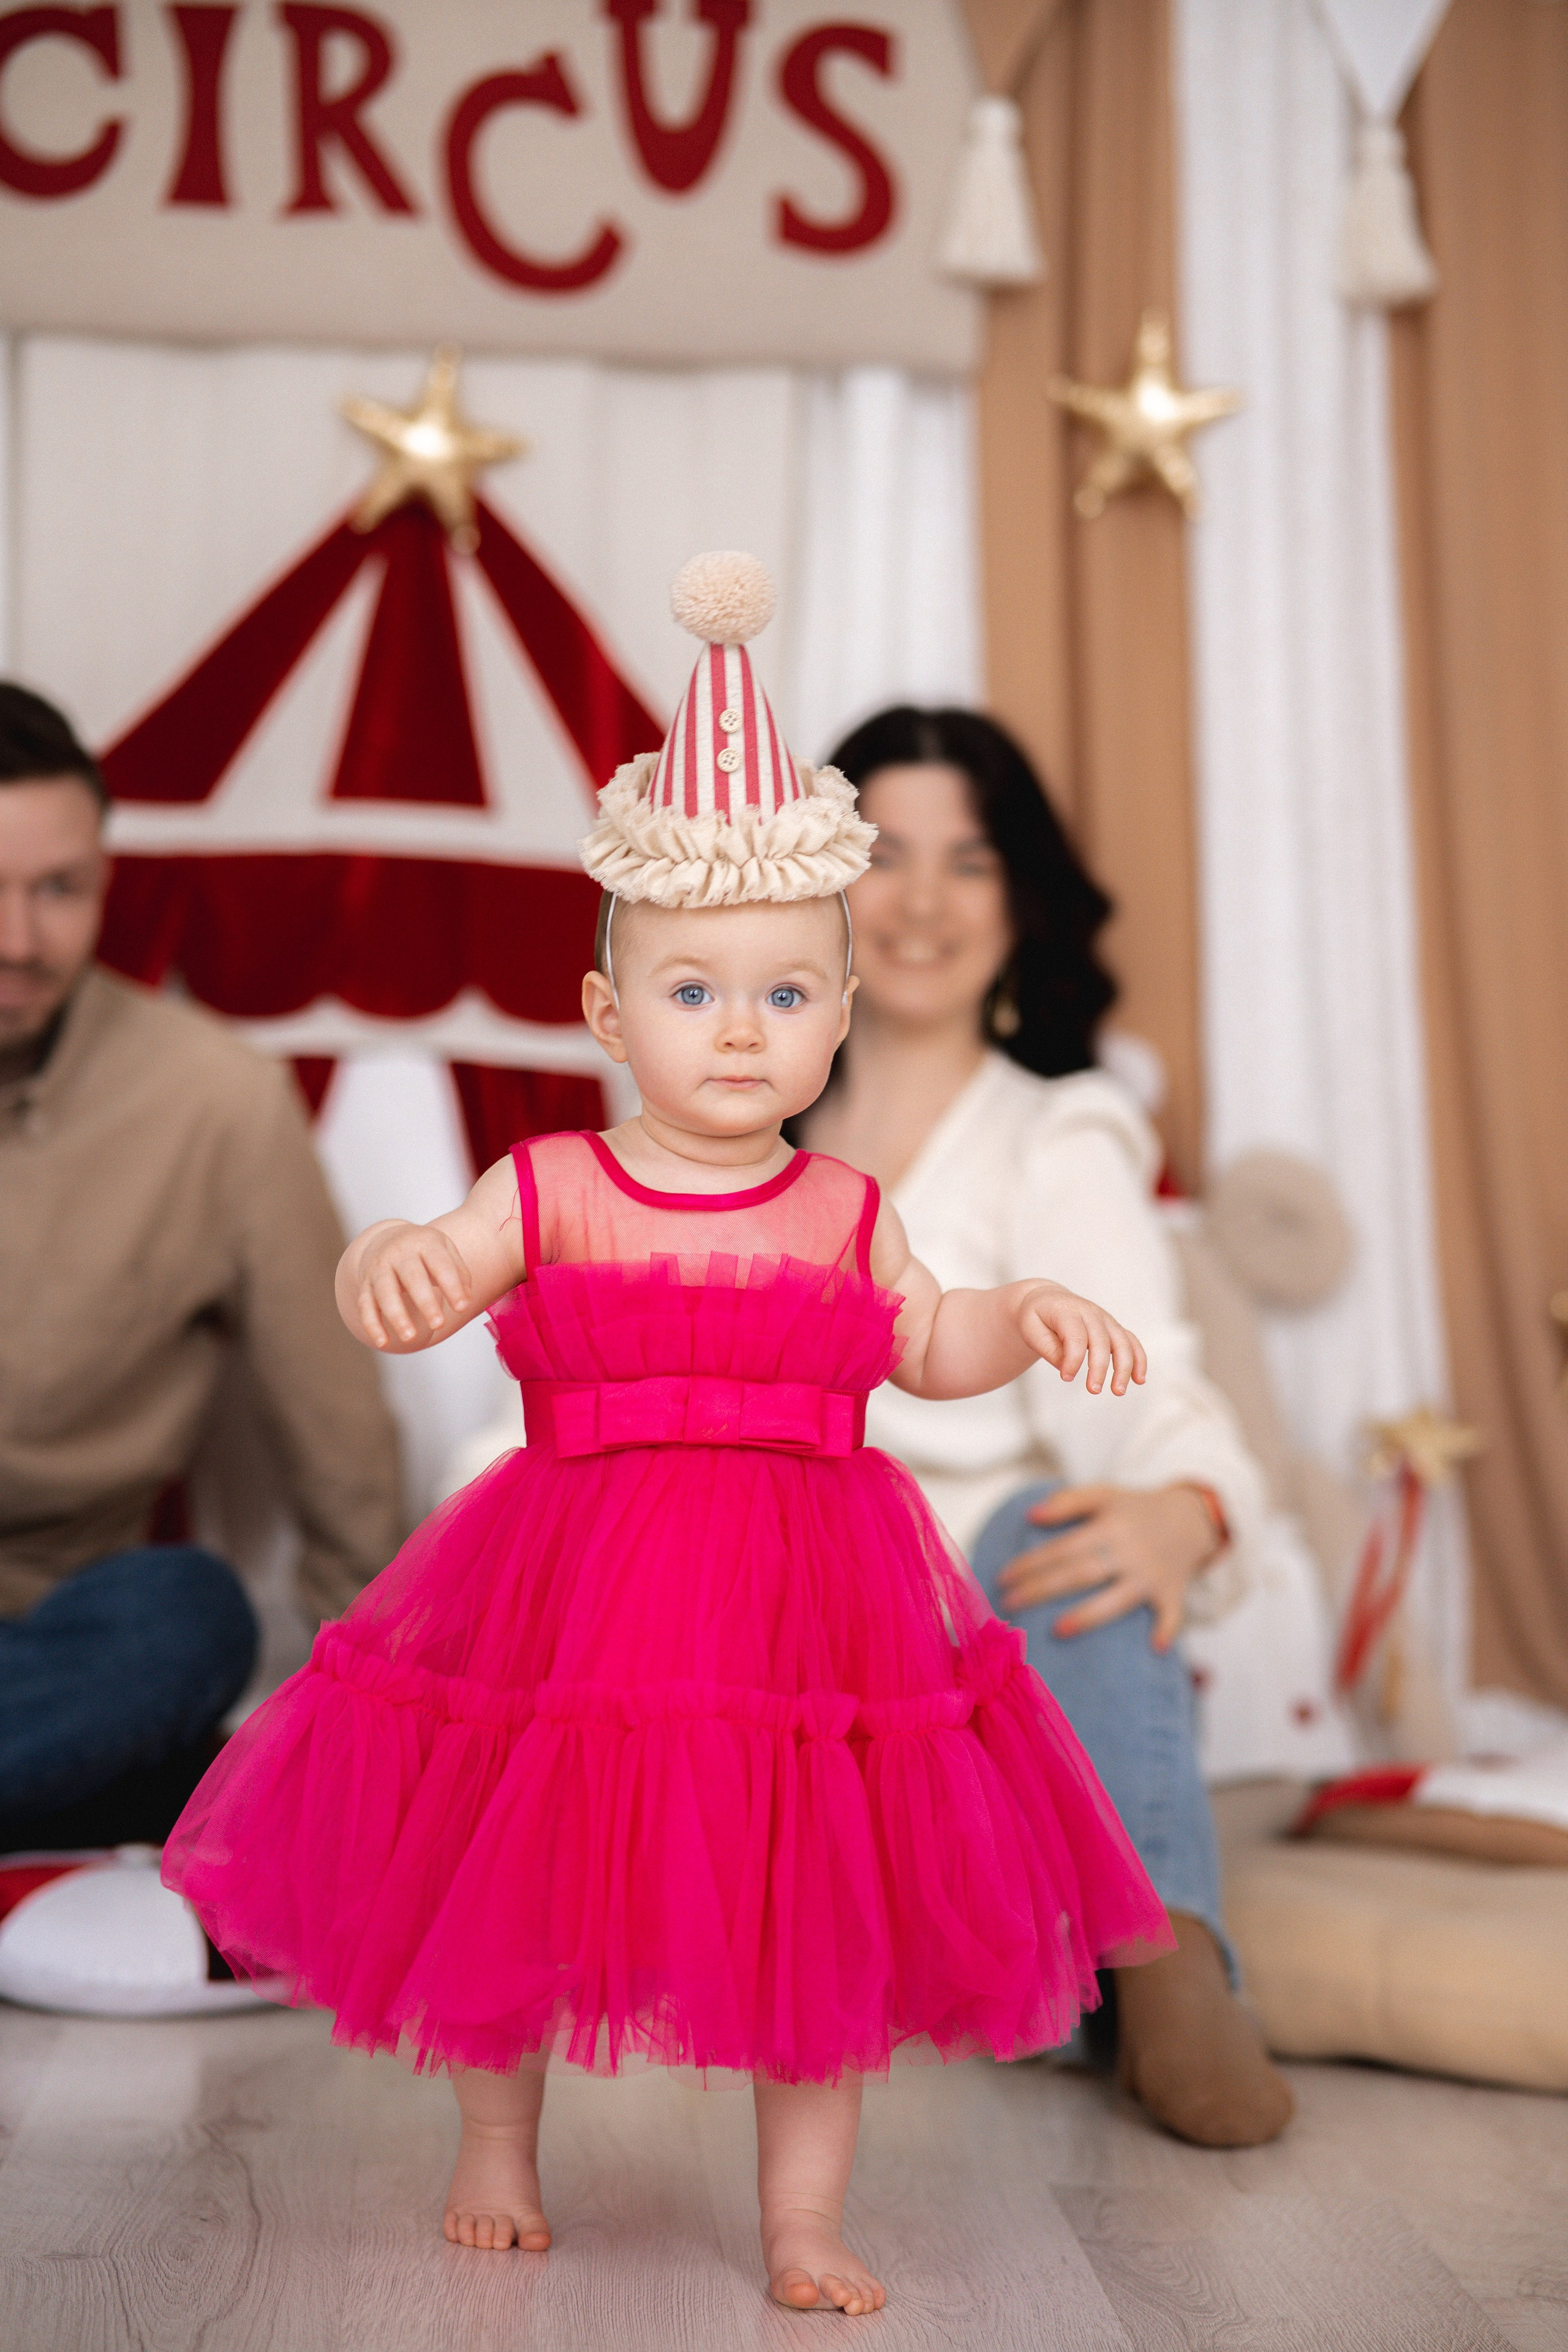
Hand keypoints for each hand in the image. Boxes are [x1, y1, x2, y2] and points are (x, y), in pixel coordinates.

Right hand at [347, 1220, 473, 1351]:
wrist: (386, 1237)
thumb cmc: (424, 1251)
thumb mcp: (445, 1251)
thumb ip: (459, 1274)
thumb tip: (465, 1301)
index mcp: (424, 1243)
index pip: (440, 1264)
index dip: (451, 1286)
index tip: (462, 1308)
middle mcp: (399, 1254)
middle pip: (412, 1278)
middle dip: (425, 1302)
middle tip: (439, 1325)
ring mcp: (379, 1268)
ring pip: (385, 1293)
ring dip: (397, 1316)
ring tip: (410, 1338)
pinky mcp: (365, 1284)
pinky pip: (365, 1305)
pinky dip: (372, 1324)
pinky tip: (382, 1342)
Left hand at [994, 1482, 1220, 1651]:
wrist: (1190, 1518)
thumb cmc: (1136, 1509)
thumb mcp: (1105, 1494)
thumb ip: (1068, 1501)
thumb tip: (1030, 1515)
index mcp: (1109, 1526)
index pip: (1062, 1547)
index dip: (1031, 1563)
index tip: (1002, 1578)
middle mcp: (1129, 1552)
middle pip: (1080, 1574)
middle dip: (1042, 1590)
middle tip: (1009, 1604)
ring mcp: (1151, 1575)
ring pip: (1116, 1599)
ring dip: (1088, 1616)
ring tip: (1056, 1631)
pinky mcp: (1173, 1592)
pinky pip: (1172, 1614)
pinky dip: (1167, 1630)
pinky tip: (1154, 1648)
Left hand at [1015, 1285, 1146, 1396]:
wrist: (1047, 1300)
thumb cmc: (1037, 1316)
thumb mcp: (1030, 1329)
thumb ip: (1047, 1348)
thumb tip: (1066, 1368)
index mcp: (1067, 1311)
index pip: (1076, 1336)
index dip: (1073, 1359)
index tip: (1066, 1378)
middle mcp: (1090, 1313)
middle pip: (1102, 1340)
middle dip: (1100, 1368)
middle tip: (1093, 1390)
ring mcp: (1105, 1319)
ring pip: (1122, 1342)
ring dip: (1124, 1367)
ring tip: (1118, 1391)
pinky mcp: (1113, 1328)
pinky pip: (1131, 1342)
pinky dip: (1138, 1360)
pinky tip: (1139, 1380)